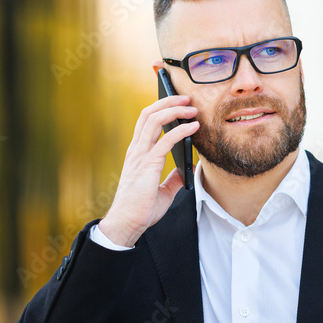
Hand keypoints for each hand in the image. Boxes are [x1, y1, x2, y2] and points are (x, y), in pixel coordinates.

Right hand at [97, 89, 198, 246]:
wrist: (128, 223)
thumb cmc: (140, 210)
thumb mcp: (162, 192)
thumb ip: (172, 179)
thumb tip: (185, 171)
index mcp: (137, 154)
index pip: (146, 122)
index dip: (161, 108)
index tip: (178, 104)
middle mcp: (136, 150)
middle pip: (148, 114)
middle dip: (168, 101)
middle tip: (187, 98)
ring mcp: (140, 156)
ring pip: (154, 120)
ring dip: (175, 110)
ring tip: (192, 108)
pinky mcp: (148, 164)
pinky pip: (166, 140)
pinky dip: (181, 130)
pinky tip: (194, 127)